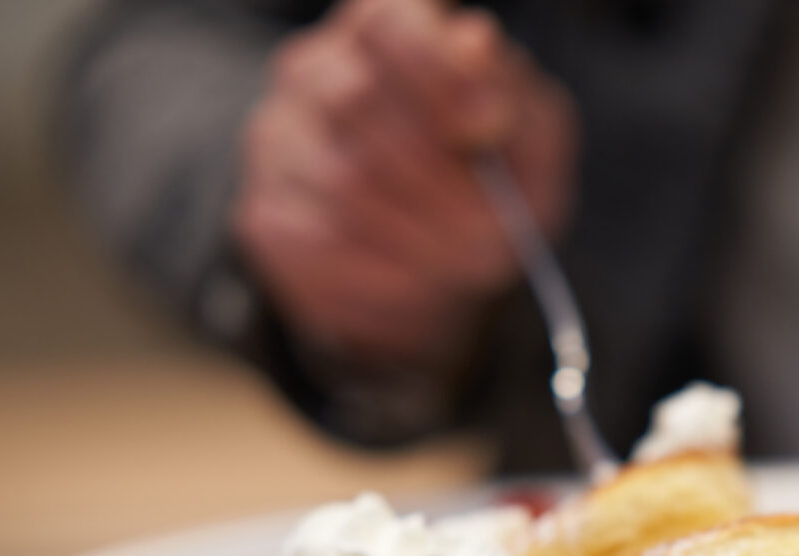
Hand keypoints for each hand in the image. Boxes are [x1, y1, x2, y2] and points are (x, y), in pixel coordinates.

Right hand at [234, 0, 577, 361]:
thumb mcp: (532, 137)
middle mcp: (314, 73)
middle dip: (439, 178)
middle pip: (355, 101)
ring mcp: (277, 143)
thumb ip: (511, 92)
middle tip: (493, 231)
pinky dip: (388, 279)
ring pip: (338, 183)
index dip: (438, 73)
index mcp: (387, 34)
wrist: (450, 266)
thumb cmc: (494, 183)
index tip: (487, 129)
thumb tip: (475, 53)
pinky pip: (319, 248)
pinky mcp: (266, 217)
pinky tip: (424, 286)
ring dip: (422, 238)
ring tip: (468, 268)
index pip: (387, 23)